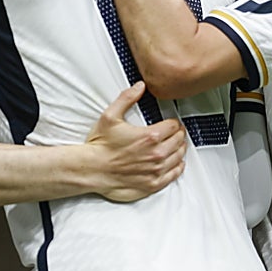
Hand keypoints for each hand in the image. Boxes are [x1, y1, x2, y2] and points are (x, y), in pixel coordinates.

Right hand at [85, 82, 185, 201]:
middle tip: (176, 133)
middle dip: (178, 135)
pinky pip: (173, 175)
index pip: (174, 126)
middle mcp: (156, 154)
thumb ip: (127, 98)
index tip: (172, 123)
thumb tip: (140, 86)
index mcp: (150, 136)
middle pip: (179, 141)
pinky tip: (176, 164)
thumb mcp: (110, 116)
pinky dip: (177, 168)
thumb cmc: (100, 146)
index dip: (174, 122)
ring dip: (179, 150)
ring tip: (177, 146)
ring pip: (179, 157)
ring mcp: (156, 170)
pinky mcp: (153, 184)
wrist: (92, 169)